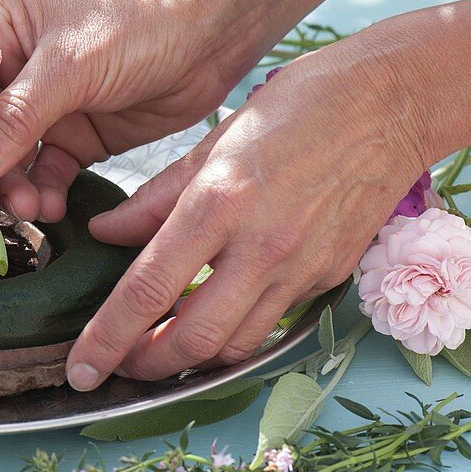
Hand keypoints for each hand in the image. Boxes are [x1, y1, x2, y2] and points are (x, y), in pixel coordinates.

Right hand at [0, 0, 254, 222]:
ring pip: (7, 160)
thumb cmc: (140, 26)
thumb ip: (16, 118)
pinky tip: (52, 207)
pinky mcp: (75, 136)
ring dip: (12, 189)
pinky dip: (43, 193)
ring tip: (31, 209)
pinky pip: (45, 173)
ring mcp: (43, 106)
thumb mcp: (71, 66)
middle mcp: (12, 68)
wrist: (213, 36)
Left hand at [65, 42, 428, 388]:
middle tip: (117, 365)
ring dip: (191, 360)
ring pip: (236, 345)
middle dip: (146, 364)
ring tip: (159, 350)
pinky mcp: (329, 276)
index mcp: (219, 202)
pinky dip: (236, 334)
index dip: (107, 339)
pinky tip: (213, 320)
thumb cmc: (295, 107)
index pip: (148, 290)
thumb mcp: (211, 142)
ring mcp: (301, 267)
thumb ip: (154, 198)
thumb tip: (105, 233)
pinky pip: (273, 323)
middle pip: (193, 338)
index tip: (79, 368)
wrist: (390, 102)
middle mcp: (261, 244)